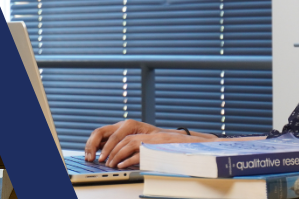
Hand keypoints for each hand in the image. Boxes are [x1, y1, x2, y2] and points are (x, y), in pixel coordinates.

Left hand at [83, 119, 214, 168]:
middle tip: (103, 160)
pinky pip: (139, 153)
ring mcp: (152, 139)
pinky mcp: (157, 147)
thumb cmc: (176, 149)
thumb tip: (128, 158)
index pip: (123, 135)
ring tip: (110, 164)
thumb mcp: (156, 148)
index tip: (103, 153)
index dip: (112, 144)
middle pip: (122, 138)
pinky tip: (122, 165)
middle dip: (110, 149)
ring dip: (116, 154)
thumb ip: (143, 150)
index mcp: (146, 133)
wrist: (195, 147)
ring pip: (128, 144)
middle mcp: (147, 133)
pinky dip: (129, 159)